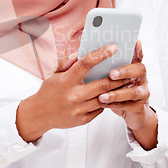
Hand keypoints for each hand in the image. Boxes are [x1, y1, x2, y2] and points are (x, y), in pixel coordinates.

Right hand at [16, 43, 130, 141]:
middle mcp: (73, 95)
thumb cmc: (48, 91)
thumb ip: (66, 62)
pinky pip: (100, 109)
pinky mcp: (83, 120)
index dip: (101, 54)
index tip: (113, 47)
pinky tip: (114, 95)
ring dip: (117, 90)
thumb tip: (80, 52)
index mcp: (66, 81)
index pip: (86, 64)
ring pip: (105, 98)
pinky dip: (107, 101)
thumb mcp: (53, 73)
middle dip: (118, 76)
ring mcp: (79, 109)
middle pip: (102, 84)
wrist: (39, 114)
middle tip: (128, 68)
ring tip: (127, 82)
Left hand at [98, 40, 157, 149]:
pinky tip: (103, 104)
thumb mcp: (108, 78)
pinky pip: (129, 106)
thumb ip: (98, 66)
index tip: (134, 42)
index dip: (137, 49)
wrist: (130, 113)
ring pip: (134, 91)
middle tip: (111, 74)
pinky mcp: (140, 107)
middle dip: (125, 70)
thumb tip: (76, 56)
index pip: (137, 55)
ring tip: (101, 96)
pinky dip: (115, 105)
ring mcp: (143, 92)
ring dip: (117, 93)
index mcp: (133, 67)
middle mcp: (141, 77)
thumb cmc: (114, 91)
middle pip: (140, 69)